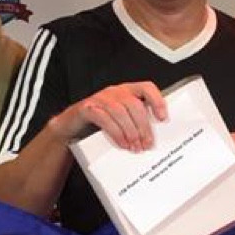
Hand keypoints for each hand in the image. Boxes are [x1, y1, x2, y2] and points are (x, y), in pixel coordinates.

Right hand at [50, 81, 167, 151]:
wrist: (71, 125)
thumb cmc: (101, 123)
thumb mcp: (122, 119)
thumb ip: (136, 121)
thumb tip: (153, 138)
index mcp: (127, 91)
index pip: (146, 87)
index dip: (157, 100)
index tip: (163, 118)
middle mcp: (115, 91)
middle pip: (134, 104)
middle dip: (143, 126)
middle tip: (147, 144)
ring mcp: (100, 98)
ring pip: (120, 111)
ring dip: (130, 132)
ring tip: (135, 147)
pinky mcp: (88, 108)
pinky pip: (104, 119)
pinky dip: (115, 133)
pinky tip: (122, 143)